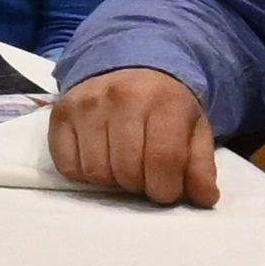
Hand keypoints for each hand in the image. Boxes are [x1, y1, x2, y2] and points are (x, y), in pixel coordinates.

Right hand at [48, 68, 217, 207]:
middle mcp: (122, 97)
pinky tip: (99, 159)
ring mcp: (87, 104)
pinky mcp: (61, 113)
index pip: (163, 160)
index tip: (167, 190)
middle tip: (144, 175)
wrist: (130, 66)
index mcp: (164, 101)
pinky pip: (68, 166)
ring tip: (122, 166)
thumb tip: (203, 199)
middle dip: (139, 185)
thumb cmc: (165, 105)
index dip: (166, 189)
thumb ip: (201, 165)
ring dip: (112, 180)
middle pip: (127, 170)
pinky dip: (84, 173)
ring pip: (96, 172)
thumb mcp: (194, 129)